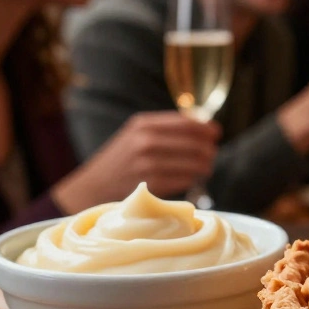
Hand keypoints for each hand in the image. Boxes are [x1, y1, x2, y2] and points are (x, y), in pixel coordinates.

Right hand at [53, 111, 219, 211]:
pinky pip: (185, 180)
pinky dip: (192, 179)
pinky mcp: (152, 185)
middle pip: (195, 144)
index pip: (188, 123)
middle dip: (208, 150)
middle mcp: (146, 141)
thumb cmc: (122, 159)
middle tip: (210, 154)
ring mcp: (148, 164)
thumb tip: (205, 125)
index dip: (206, 128)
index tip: (215, 133)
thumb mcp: (137, 133)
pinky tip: (189, 178)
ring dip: (204, 166)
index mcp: (144, 124)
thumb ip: (167, 128)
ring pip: (194, 163)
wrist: (93, 186)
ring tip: (203, 168)